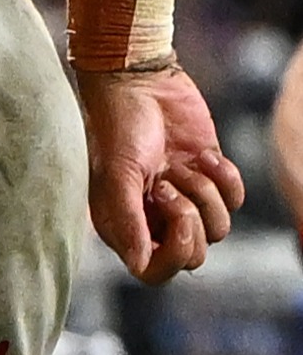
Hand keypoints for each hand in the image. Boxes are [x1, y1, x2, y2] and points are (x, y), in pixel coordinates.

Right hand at [79, 64, 242, 282]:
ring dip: (205, 193)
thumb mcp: (118, 173)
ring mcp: (184, 199)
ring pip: (219, 229)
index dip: (173, 256)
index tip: (176, 218)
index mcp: (123, 223)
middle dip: (189, 218)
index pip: (154, 271)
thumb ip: (127, 220)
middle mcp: (153, 218)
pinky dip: (225, 177)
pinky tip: (202, 153)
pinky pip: (236, 200)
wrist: (140, 82)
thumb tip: (138, 264)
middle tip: (167, 184)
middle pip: (194, 255)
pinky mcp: (209, 179)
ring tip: (181, 164)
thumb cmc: (118, 126)